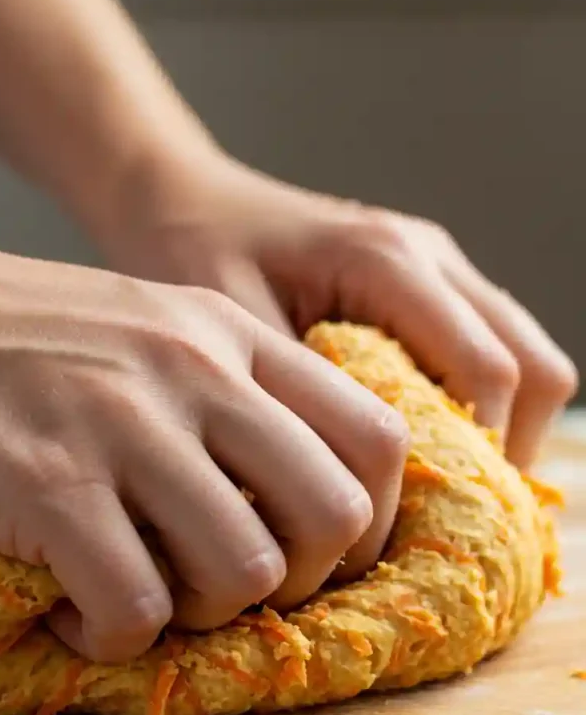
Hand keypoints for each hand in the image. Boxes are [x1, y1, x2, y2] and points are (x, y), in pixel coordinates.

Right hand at [0, 221, 407, 662]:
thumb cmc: (11, 336)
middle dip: (304, 583)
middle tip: (233, 587)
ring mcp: (124, 424)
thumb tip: (294, 498)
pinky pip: (138, 609)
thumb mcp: (145, 330)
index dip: (375, 524)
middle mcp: (194, 370)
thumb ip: (227, 393)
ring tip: (142, 593)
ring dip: (203, 615)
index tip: (325, 560)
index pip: (378, 436)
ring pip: (248, 572)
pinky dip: (110, 635)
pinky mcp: (50, 484)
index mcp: (227, 332)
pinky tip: (68, 607)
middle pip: (337, 515)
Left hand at [102, 149, 577, 468]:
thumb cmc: (193, 252)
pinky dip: (479, 406)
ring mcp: (435, 264)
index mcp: (386, 261)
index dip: (475, 456)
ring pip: (526, 357)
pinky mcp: (425, 281)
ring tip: (439, 490)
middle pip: (533, 367)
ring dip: (501, 431)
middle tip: (446, 514)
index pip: (487, 372)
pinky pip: (489, 349)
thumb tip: (337, 495)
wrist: (180, 198)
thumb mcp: (229, 332)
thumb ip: (291, 401)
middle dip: (506, 450)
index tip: (426, 516)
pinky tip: (423, 449)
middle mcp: (429, 256)